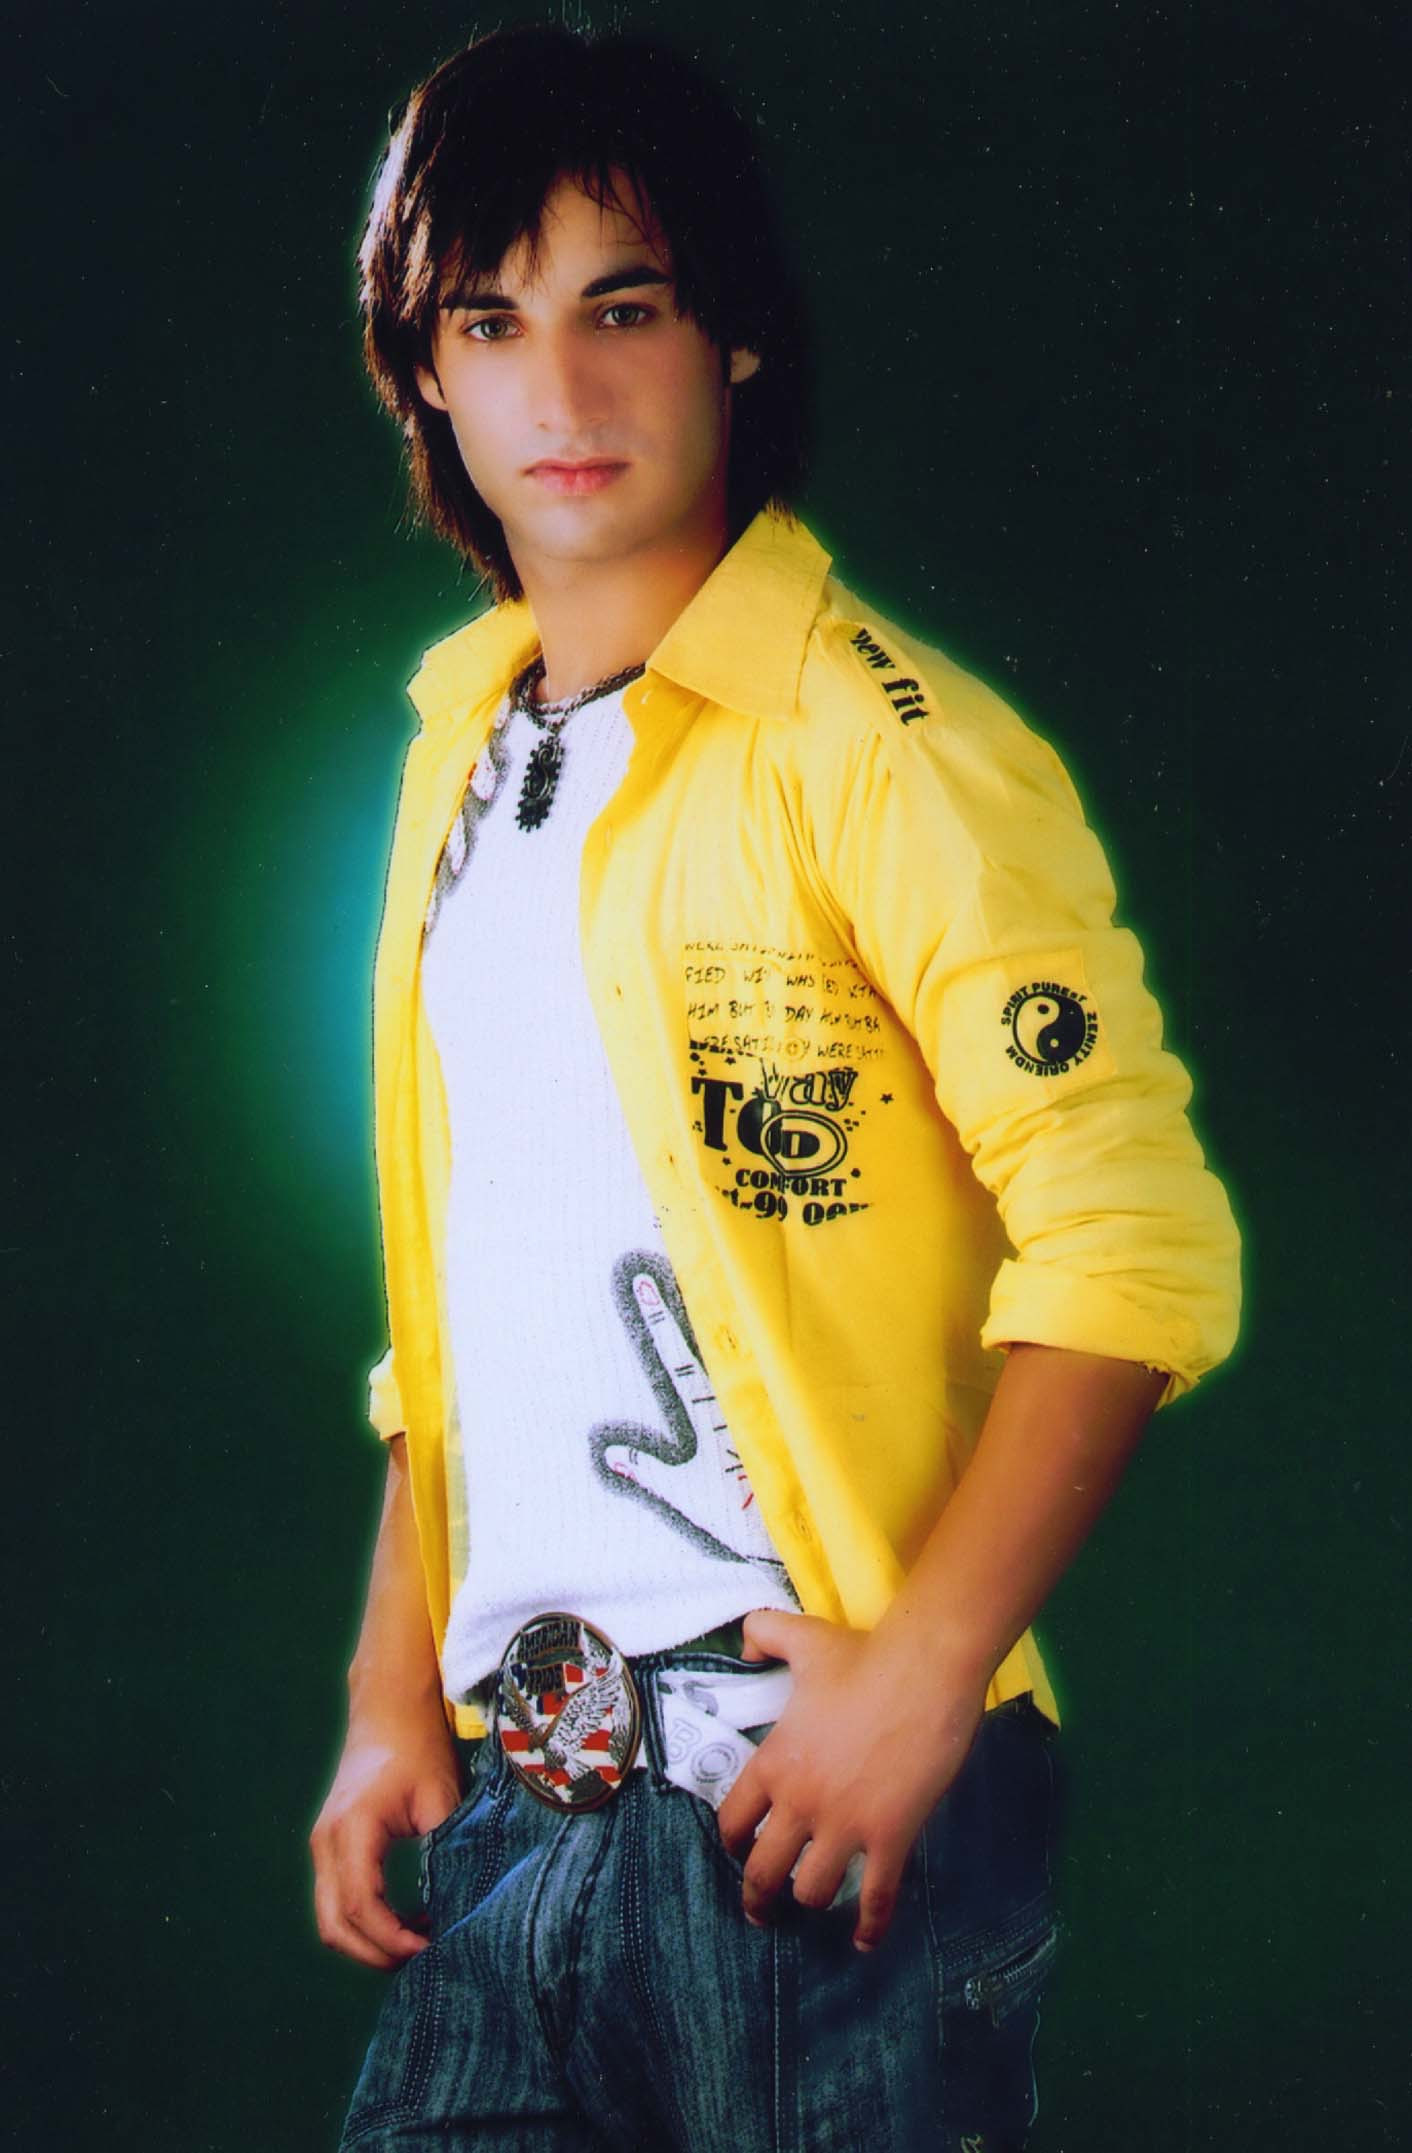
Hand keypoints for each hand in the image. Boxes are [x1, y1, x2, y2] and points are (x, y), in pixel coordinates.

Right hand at [309, 1703, 461, 1968]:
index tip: (430, 1948)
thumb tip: (459, 1910)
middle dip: (376, 1954)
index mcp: (353, 1828)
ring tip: (418, 1944)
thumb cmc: (419, 1749)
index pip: (362, 1905)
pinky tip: (406, 1921)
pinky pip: (336, 1901)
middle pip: (335, 1925)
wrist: (389, 1711)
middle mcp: (327, 1841)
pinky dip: (364, 1923)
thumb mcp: (440, 1798)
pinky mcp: (329, 1847)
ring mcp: (322, 1845)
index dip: (392, 1939)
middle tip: (424, 1960)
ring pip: (330, 1919)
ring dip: (368, 1943)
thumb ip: (444, 1852)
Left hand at [715, 1608, 986, 1951]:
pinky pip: (876, 1897)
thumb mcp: (802, 1637)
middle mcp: (801, 1802)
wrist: (924, 1668)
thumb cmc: (863, 1655)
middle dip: (758, 1898)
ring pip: (813, 1891)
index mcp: (774, 1762)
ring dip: (811, 1901)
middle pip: (763, 1871)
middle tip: (760, 1911)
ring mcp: (845, 1824)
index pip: (732, 1821)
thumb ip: (763, 1633)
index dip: (732, 1842)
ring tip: (814, 1904)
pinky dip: (870, 1926)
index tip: (738, 1850)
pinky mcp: (890, 1836)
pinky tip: (865, 1943)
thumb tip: (743, 1643)